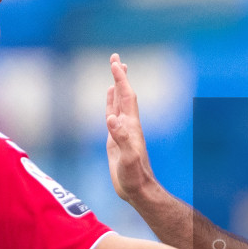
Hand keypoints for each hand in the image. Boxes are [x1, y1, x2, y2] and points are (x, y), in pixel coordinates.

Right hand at [105, 53, 156, 204]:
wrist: (138, 190)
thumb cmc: (134, 176)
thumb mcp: (127, 157)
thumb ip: (120, 138)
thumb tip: (111, 119)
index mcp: (131, 125)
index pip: (126, 96)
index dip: (120, 79)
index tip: (115, 62)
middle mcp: (128, 125)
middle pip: (124, 95)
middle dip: (120, 76)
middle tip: (115, 58)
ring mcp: (122, 132)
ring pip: (119, 104)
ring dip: (116, 88)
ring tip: (115, 73)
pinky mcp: (115, 140)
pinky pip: (113, 117)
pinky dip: (110, 106)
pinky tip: (109, 103)